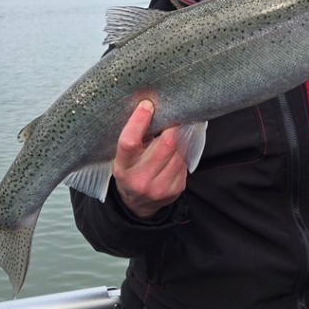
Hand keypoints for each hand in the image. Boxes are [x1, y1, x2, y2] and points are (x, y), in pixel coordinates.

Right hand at [112, 100, 187, 218]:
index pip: (129, 142)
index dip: (139, 121)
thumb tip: (152, 109)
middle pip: (166, 144)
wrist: (139, 204)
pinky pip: (185, 162)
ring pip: (180, 152)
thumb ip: (135, 139)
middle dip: (172, 127)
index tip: (147, 104)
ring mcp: (159, 187)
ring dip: (180, 140)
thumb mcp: (124, 159)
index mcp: (123, 167)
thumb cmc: (131, 172)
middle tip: (174, 117)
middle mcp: (140, 179)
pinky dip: (183, 153)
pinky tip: (177, 152)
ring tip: (175, 134)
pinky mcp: (176, 189)